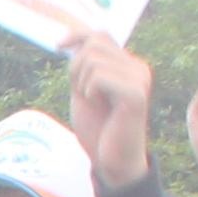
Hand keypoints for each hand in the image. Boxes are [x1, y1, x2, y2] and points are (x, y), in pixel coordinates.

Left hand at [69, 34, 153, 189]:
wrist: (111, 161)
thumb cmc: (98, 129)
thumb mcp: (84, 90)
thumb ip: (83, 66)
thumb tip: (73, 40)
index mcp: (128, 66)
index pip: (101, 35)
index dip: (77, 35)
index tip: (58, 46)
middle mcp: (138, 68)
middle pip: (94, 45)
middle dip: (76, 67)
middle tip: (82, 93)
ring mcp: (139, 79)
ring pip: (93, 60)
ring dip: (81, 82)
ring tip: (92, 102)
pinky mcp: (135, 94)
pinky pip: (99, 76)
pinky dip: (89, 91)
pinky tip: (97, 106)